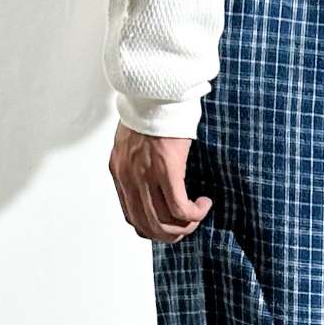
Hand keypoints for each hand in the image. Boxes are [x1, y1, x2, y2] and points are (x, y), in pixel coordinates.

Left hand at [108, 121, 212, 242]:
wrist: (157, 89)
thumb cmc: (151, 109)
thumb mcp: (134, 140)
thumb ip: (137, 162)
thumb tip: (153, 182)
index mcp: (119, 170)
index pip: (131, 216)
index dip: (153, 227)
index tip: (170, 223)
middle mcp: (128, 177)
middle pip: (147, 226)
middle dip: (170, 234)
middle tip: (188, 227)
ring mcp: (145, 175)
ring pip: (163, 222)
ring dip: (184, 227)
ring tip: (198, 215)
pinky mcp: (166, 170)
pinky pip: (180, 208)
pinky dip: (194, 213)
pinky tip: (204, 203)